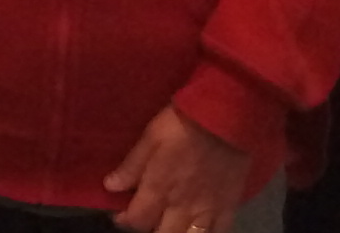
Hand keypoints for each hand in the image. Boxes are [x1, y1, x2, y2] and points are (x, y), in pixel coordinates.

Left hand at [103, 106, 246, 232]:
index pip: (137, 220)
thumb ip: (131, 166)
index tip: (121, 213)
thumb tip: (110, 187)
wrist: (225, 118)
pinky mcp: (228, 207)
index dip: (125, 220)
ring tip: (170, 224)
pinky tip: (197, 228)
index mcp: (159, 189)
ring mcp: (207, 210)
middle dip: (150, 229)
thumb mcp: (150, 138)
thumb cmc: (182, 124)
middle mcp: (182, 206)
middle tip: (147, 217)